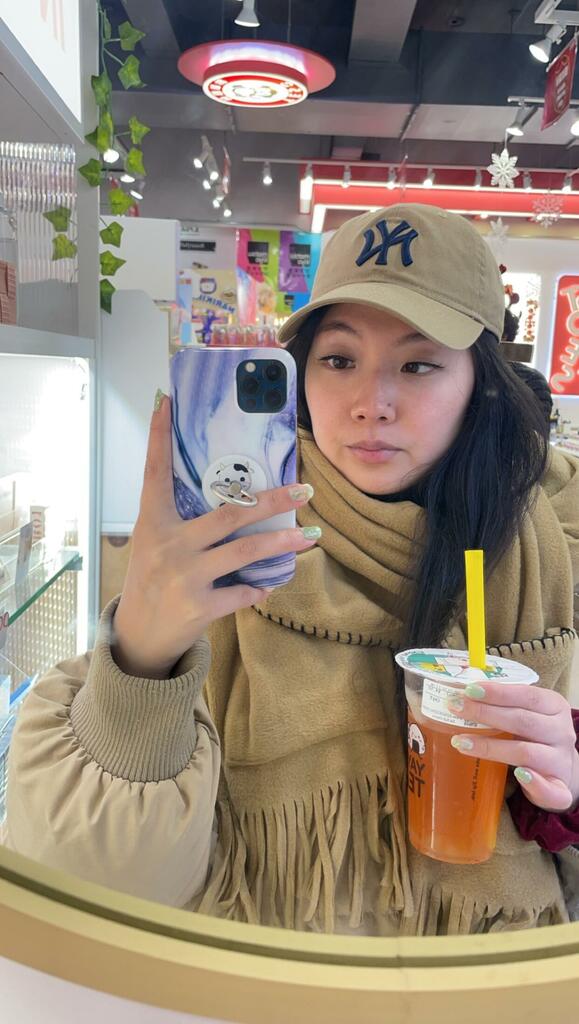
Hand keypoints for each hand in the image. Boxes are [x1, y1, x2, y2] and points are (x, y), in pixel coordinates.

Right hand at [112, 393, 318, 678]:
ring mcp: (185, 577)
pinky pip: (243, 592)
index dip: (158, 437)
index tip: (166, 403)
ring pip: (246, 552)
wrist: (138, 636)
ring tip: (312, 536)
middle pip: (229, 514)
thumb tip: (229, 493)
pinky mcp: (199, 607)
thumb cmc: (151, 580)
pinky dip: (259, 588)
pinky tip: (269, 585)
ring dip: (283, 544)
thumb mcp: (156, 544)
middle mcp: (170, 546)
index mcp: (154, 523)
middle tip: (305, 488)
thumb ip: (182, 520)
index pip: (155, 473)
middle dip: (272, 500)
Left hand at [447, 682, 578, 812]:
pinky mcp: (560, 789)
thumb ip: (504, 705)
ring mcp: (560, 761)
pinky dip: (535, 783)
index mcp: (555, 707)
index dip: (498, 692)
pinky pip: (551, 789)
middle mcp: (561, 732)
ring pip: (526, 752)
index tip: (469, 689)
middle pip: (523, 721)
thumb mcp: (529, 713)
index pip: (527, 695)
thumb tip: (462, 695)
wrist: (563, 770)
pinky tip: (518, 775)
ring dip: (491, 747)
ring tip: (460, 742)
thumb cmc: (536, 735)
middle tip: (455, 708)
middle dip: (486, 713)